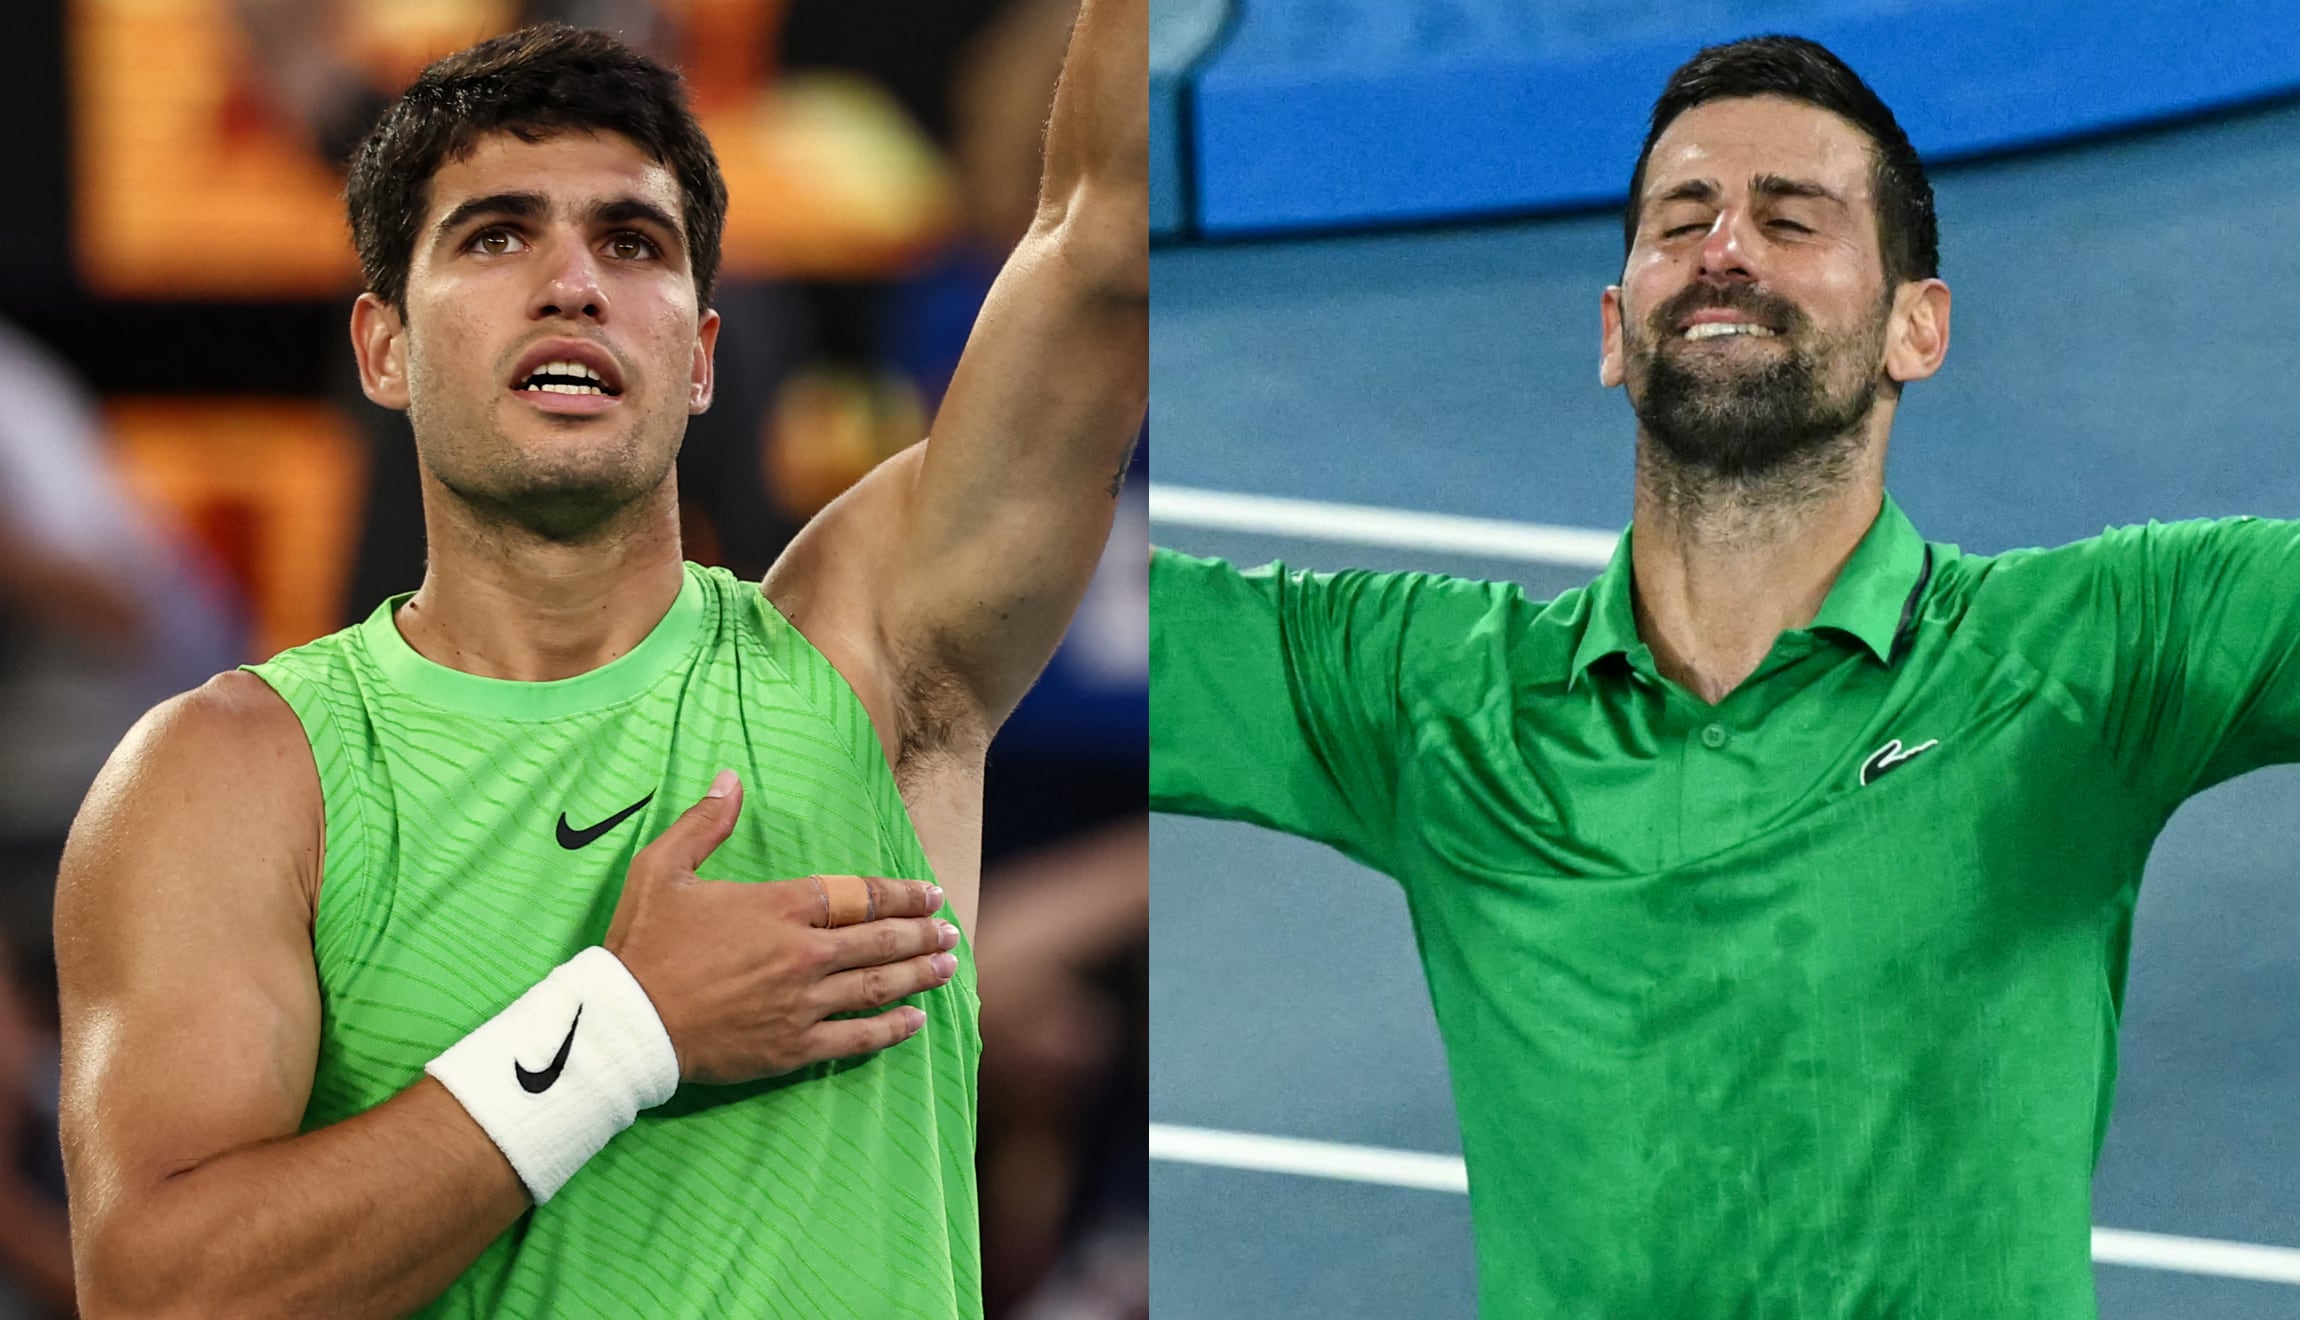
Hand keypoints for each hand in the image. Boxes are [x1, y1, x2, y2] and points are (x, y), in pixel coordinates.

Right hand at [602, 770, 958, 1085]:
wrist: (626, 1024)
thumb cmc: (644, 945)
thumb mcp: (662, 869)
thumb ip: (703, 823)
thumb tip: (730, 778)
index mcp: (780, 907)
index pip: (859, 894)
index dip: (901, 894)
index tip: (930, 894)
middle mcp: (803, 952)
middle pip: (881, 939)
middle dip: (922, 933)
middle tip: (949, 930)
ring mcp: (803, 1002)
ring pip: (878, 985)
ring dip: (919, 974)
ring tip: (948, 966)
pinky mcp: (793, 1046)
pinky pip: (856, 1038)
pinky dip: (891, 1028)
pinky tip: (916, 1021)